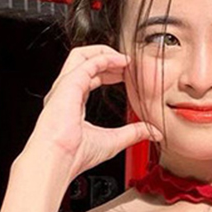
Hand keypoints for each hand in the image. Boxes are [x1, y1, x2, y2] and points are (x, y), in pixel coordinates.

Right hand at [29, 44, 162, 181]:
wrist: (59, 159)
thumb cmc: (75, 155)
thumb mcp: (113, 141)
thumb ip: (133, 133)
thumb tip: (152, 132)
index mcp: (71, 104)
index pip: (89, 78)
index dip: (108, 73)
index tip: (125, 75)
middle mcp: (65, 93)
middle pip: (84, 62)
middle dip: (107, 59)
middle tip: (127, 65)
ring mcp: (64, 86)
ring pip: (82, 55)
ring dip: (105, 52)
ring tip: (124, 59)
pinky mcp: (68, 83)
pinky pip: (88, 62)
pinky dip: (105, 57)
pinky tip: (121, 62)